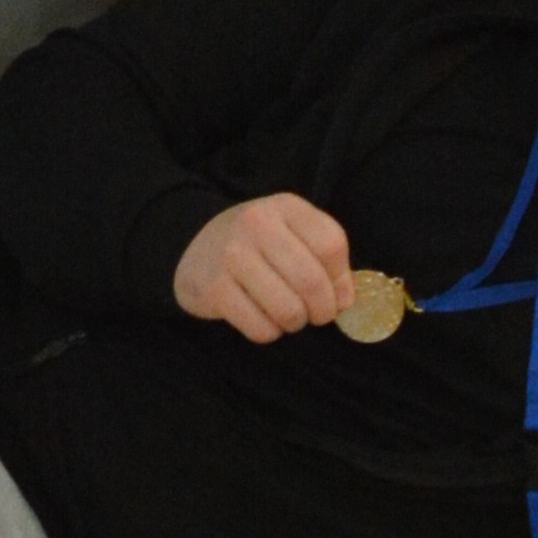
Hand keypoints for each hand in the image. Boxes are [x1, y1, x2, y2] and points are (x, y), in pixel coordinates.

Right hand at [173, 194, 356, 341]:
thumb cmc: (256, 243)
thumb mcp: (291, 232)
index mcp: (284, 206)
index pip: (331, 244)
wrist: (192, 244)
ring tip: (288, 316)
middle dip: (322, 310)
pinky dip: (269, 332)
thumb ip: (324, 258)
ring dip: (295, 323)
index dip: (341, 278)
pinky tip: (262, 318)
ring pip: (288, 309)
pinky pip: (260, 328)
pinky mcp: (214, 288)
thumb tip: (345, 300)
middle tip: (316, 315)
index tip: (337, 294)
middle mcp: (257, 224)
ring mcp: (232, 255)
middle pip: (311, 280)